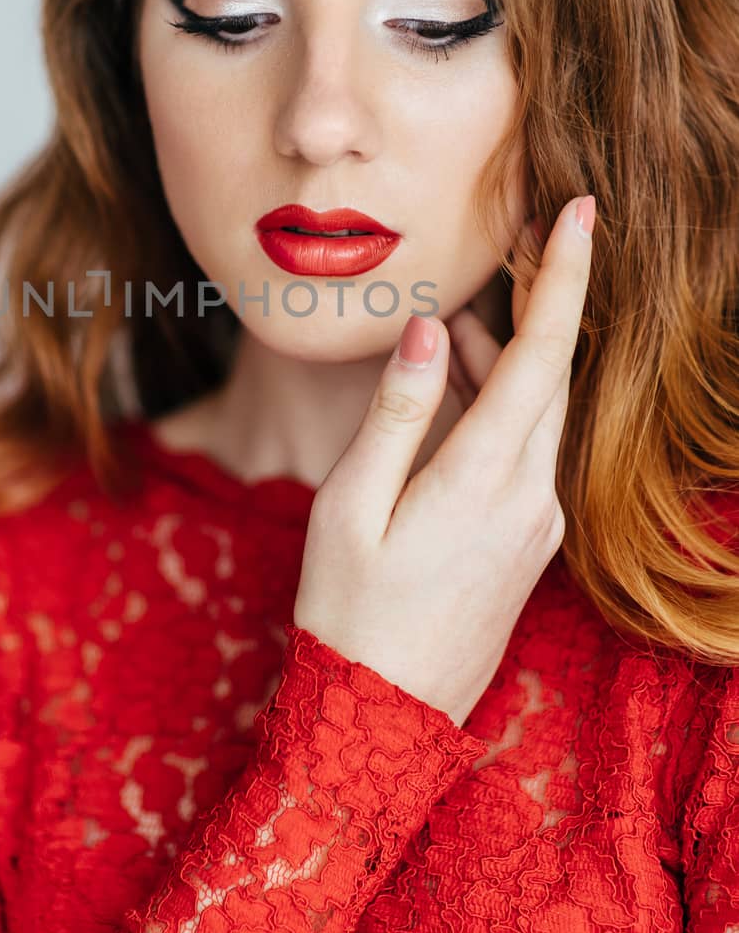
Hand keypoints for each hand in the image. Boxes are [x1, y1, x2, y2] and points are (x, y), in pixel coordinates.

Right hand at [293, 195, 594, 727]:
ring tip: (458, 325)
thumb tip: (433, 328)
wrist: (382, 721)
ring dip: (511, 360)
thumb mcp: (352, 505)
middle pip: (553, 376)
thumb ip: (397, 410)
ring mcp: (537, 527)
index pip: (543, 356)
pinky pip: (530, 453)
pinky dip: (504, 409)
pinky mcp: (530, 546)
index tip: (583, 210)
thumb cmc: (348, 611)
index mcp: (486, 480)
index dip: (565, 277)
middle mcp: (532, 499)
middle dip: (540, 303)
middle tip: (513, 243)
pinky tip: (460, 396)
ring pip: (541, 415)